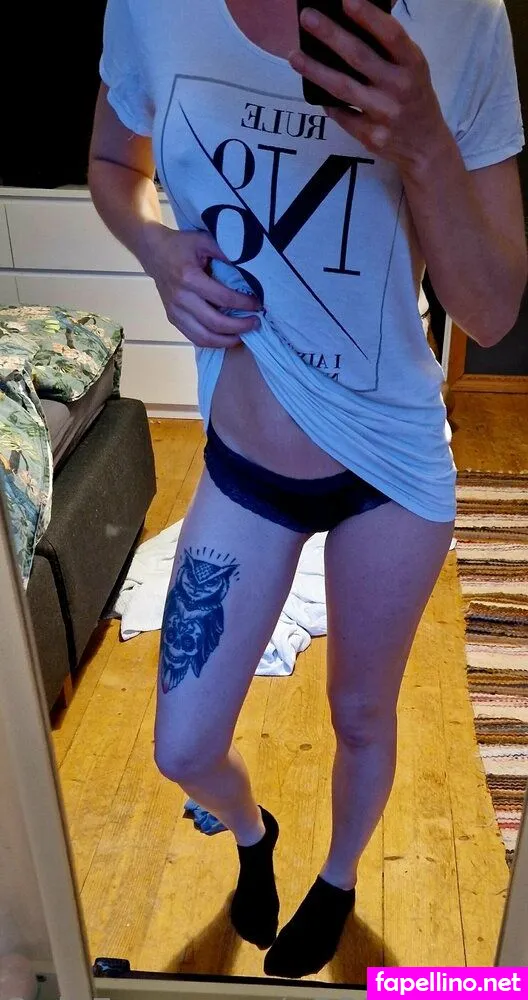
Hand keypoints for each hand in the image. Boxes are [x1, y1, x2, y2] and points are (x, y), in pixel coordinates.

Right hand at [140, 225, 260, 348]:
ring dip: (226, 341)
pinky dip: (212, 342)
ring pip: (203, 337)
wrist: (154, 252)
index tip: (258, 305)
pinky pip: (194, 338)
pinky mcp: (173, 318)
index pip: (223, 298)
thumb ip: (225, 252)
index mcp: (189, 278)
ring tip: (242, 336)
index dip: (244, 304)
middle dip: (239, 327)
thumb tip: (250, 267)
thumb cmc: (182, 246)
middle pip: (214, 323)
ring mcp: (175, 311)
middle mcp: (181, 299)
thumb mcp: (204, 240)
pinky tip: (226, 338)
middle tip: (255, 323)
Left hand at [291, 0, 449, 174]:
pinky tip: (314, 91)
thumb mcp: (412, 68)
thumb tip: (360, 14)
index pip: (391, 35)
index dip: (368, 16)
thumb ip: (390, 47)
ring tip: (294, 56)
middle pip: (359, 57)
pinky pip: (341, 116)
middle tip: (306, 17)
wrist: (425, 146)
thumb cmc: (415, 97)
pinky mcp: (371, 136)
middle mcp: (400, 88)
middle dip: (331, 35)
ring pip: (343, 89)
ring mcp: (384, 114)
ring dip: (315, 71)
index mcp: (413, 65)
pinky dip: (327, 103)